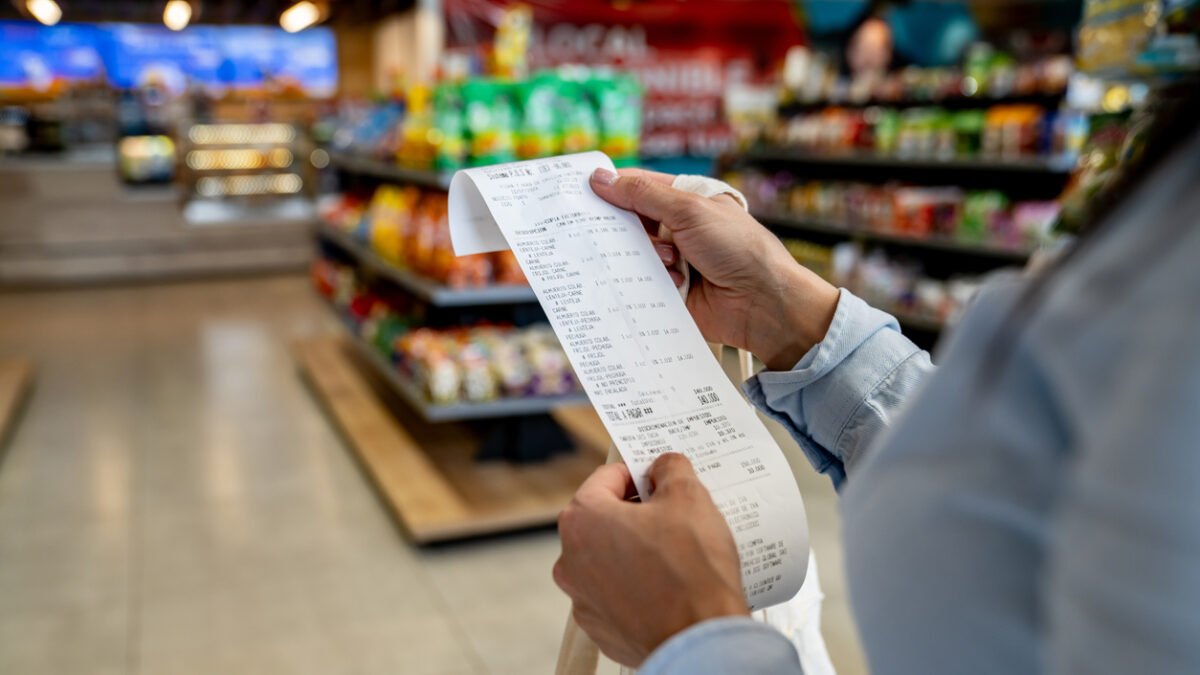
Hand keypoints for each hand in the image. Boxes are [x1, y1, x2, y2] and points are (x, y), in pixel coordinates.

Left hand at [553, 453, 748, 666]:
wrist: (700, 640)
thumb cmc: (691, 571)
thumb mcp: (689, 497)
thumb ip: (671, 469)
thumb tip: (664, 466)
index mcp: (583, 520)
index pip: (606, 477)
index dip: (638, 473)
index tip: (660, 479)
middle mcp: (571, 560)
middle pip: (604, 519)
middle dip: (637, 514)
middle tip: (674, 516)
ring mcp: (583, 599)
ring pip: (610, 559)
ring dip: (636, 552)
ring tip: (676, 555)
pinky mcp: (601, 628)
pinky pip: (617, 595)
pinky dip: (638, 587)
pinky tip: (669, 586)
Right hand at [590, 168, 839, 370]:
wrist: (763, 303)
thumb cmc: (738, 248)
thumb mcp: (689, 210)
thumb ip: (642, 195)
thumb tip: (601, 178)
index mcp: (687, 200)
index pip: (639, 187)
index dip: (612, 187)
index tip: (581, 189)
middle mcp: (678, 228)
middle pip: (631, 222)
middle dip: (618, 227)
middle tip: (596, 228)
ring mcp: (673, 261)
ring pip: (632, 254)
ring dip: (639, 256)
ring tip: (667, 260)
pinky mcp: (669, 291)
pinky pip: (640, 284)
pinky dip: (642, 282)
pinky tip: (660, 282)